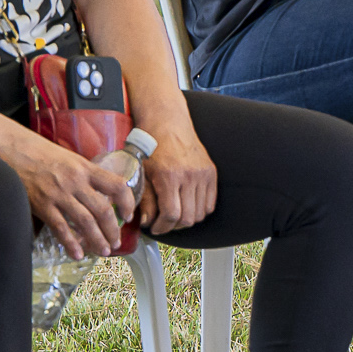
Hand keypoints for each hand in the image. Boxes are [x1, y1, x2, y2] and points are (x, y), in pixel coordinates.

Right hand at [15, 133, 135, 260]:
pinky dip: (70, 243)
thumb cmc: (43, 154)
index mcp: (86, 168)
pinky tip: (77, 254)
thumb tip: (103, 195)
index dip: (127, 202)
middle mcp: (76, 181)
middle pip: (103, 210)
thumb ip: (87, 176)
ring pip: (85, 222)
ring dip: (97, 240)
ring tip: (103, 251)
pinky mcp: (42, 205)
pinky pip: (60, 227)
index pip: (117, 185)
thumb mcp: (71, 159)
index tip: (127, 215)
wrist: (14, 150)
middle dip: (112, 230)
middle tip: (115, 243)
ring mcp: (59, 194)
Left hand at [138, 120, 217, 234]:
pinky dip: (200, 210)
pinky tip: (187, 206)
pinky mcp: (211, 173)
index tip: (155, 228)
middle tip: (163, 223)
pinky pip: (210, 203)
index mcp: (169, 176)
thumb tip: (146, 222)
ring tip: (174, 215)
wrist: (167, 122)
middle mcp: (189, 176)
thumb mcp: (141, 173)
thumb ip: (145, 200)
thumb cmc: (151, 146)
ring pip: (200, 213)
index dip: (162, 227)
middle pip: (187, 218)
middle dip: (173, 226)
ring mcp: (203, 175)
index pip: (172, 215)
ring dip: (187, 220)